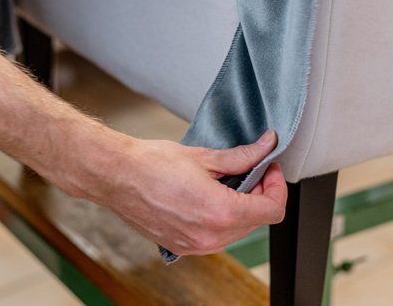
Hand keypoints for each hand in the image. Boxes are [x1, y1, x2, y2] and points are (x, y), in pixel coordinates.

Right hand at [98, 130, 285, 255]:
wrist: (116, 176)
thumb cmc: (152, 163)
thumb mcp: (204, 156)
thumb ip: (241, 156)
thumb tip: (266, 147)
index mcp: (220, 213)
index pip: (271, 210)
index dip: (277, 186)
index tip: (269, 167)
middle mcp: (210, 237)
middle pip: (256, 221)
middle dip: (260, 194)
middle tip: (251, 168)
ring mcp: (195, 246)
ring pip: (237, 231)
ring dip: (242, 207)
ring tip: (228, 181)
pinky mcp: (182, 246)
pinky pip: (215, 237)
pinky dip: (221, 218)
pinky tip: (210, 195)